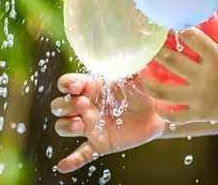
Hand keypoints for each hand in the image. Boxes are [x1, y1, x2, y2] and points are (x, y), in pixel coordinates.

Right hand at [51, 73, 165, 172]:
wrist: (158, 113)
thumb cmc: (144, 90)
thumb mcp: (135, 76)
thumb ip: (128, 66)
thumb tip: (131, 51)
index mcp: (90, 87)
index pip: (66, 83)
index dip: (66, 84)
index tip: (76, 87)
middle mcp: (85, 106)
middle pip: (59, 106)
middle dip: (66, 105)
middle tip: (84, 105)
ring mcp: (90, 126)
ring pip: (64, 127)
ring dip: (66, 126)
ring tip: (80, 125)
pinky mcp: (99, 144)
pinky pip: (81, 154)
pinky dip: (71, 161)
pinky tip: (63, 166)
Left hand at [141, 22, 217, 124]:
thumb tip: (205, 17)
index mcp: (216, 57)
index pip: (190, 37)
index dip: (177, 28)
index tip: (167, 23)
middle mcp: (205, 77)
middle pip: (170, 61)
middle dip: (155, 50)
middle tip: (147, 45)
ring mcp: (200, 97)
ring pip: (165, 91)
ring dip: (148, 82)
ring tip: (142, 74)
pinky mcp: (200, 113)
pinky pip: (176, 115)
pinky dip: (164, 111)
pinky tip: (157, 103)